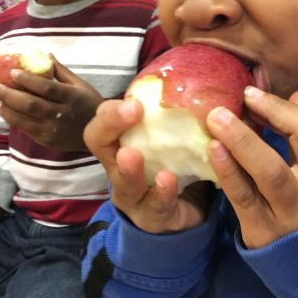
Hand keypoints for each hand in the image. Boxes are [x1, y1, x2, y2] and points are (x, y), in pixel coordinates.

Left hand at [0, 55, 102, 150]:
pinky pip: (26, 130)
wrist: (102, 133)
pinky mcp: (48, 141)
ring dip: (8, 109)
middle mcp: (62, 114)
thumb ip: (61, 71)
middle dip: (10, 95)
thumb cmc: (90, 104)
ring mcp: (54, 130)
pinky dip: (14, 120)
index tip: (13, 72)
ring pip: (25, 120)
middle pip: (32, 105)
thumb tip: (45, 55)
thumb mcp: (81, 85)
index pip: (47, 88)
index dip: (29, 80)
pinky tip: (6, 112)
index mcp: (72, 97)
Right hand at [83, 100, 210, 232]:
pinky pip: (154, 208)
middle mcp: (119, 169)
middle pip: (101, 145)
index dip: (111, 112)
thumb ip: (176, 113)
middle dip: (111, 126)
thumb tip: (196, 79)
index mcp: (122, 144)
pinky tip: (168, 180)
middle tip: (132, 110)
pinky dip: (161, 194)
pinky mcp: (153, 218)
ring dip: (129, 169)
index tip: (136, 101)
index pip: (103, 122)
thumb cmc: (175, 164)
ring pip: (124, 183)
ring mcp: (134, 197)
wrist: (189, 211)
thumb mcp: (172, 136)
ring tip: (132, 155)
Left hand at [206, 87, 297, 248]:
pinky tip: (213, 151)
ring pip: (270, 170)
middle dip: (272, 112)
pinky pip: (244, 197)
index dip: (282, 107)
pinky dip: (228, 171)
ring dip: (242, 140)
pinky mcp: (265, 233)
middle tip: (240, 95)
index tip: (252, 95)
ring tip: (216, 118)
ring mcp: (293, 214)